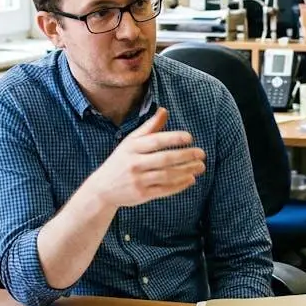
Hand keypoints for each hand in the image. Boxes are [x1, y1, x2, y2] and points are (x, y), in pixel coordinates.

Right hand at [86, 108, 205, 208]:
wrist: (102, 188)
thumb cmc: (121, 161)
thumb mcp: (130, 142)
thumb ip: (149, 127)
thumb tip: (164, 110)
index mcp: (132, 147)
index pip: (156, 141)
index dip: (173, 138)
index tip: (190, 138)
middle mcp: (134, 163)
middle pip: (164, 159)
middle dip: (185, 156)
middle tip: (202, 153)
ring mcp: (138, 180)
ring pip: (167, 175)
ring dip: (186, 171)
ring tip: (200, 166)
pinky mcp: (142, 195)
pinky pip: (164, 189)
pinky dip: (179, 185)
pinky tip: (190, 179)